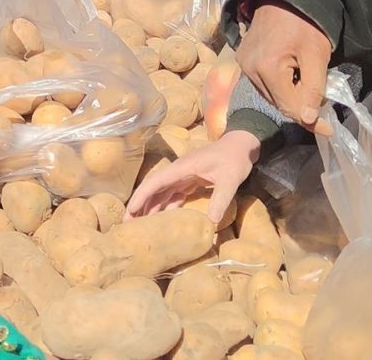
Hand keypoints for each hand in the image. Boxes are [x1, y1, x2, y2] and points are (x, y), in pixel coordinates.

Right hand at [126, 130, 261, 223]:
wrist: (243, 145)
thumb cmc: (235, 158)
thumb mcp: (230, 179)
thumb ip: (220, 200)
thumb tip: (210, 225)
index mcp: (182, 167)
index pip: (155, 182)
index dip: (141, 196)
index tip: (129, 211)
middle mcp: (179, 171)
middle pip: (154, 188)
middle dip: (140, 204)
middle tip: (128, 224)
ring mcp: (184, 175)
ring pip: (162, 192)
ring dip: (152, 207)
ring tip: (142, 225)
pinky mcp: (191, 180)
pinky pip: (174, 195)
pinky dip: (166, 206)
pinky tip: (163, 219)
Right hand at [236, 0, 333, 133]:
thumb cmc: (306, 20)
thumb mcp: (317, 54)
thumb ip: (313, 89)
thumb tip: (308, 119)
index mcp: (266, 69)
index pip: (290, 108)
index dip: (311, 120)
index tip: (328, 128)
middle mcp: (248, 69)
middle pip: (279, 103)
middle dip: (301, 106)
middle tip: (323, 100)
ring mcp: (243, 64)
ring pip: (271, 95)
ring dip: (290, 95)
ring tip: (306, 80)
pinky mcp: (242, 58)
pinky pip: (263, 82)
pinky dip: (280, 84)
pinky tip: (292, 73)